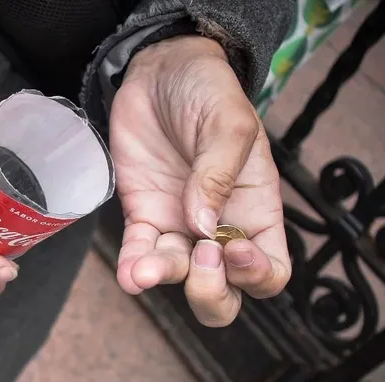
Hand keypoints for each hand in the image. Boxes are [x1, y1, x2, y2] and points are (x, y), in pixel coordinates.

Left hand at [111, 35, 290, 326]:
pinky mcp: (142, 216)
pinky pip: (137, 254)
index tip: (231, 247)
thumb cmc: (208, 92)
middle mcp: (219, 228)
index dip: (255, 273)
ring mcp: (178, 226)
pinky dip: (132, 270)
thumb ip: (218, 175)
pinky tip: (129, 275)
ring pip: (177, 276)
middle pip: (223, 292)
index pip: (269, 270)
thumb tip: (204, 227)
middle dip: (210, 292)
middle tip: (199, 258)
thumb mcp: (228, 124)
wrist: (159, 72)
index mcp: (257, 210)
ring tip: (144, 271)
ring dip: (163, 278)